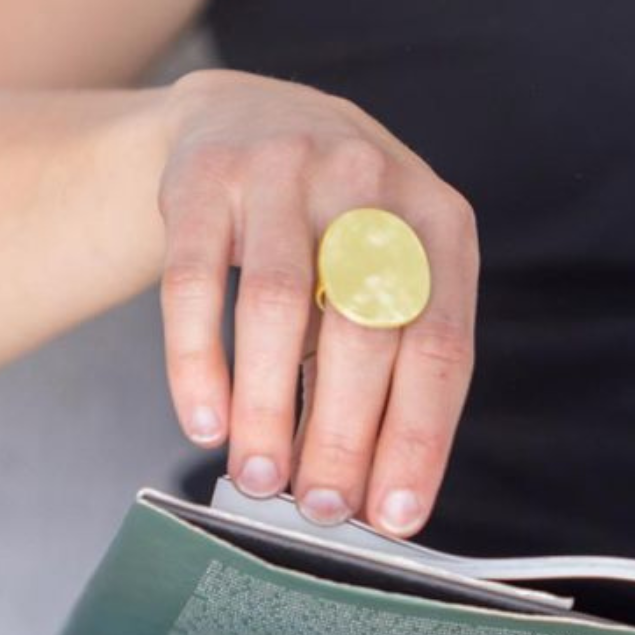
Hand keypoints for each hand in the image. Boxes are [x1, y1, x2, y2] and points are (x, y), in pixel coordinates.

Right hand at [159, 69, 478, 536]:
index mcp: (439, 223)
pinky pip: (193, 285)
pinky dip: (197, 364)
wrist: (251, 118)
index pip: (441, 346)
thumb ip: (389, 366)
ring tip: (260, 480)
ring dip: (268, 410)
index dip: (419, 439)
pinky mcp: (204, 179)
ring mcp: (284, 172)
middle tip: (321, 509)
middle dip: (343, 437)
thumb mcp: (390, 270)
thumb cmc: (337, 227)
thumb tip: (368, 490)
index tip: (396, 517)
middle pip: (363, 331)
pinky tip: (204, 424)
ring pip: (278, 308)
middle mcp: (369, 186)